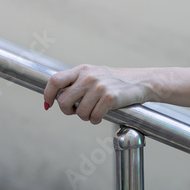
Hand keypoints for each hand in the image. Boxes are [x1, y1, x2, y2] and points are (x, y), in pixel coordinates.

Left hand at [43, 64, 158, 123]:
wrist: (141, 82)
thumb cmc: (116, 81)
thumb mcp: (94, 75)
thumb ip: (77, 82)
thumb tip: (57, 98)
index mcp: (82, 70)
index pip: (55, 81)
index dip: (48, 95)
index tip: (48, 105)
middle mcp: (88, 77)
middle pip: (64, 101)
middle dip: (68, 111)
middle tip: (76, 112)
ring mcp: (99, 87)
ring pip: (79, 113)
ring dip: (85, 117)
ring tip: (94, 112)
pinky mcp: (110, 98)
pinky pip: (94, 117)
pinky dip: (96, 120)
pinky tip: (101, 115)